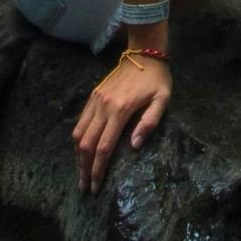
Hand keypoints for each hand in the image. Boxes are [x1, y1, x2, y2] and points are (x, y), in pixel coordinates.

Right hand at [72, 50, 170, 193]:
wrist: (144, 54)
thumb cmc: (157, 80)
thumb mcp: (162, 100)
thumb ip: (149, 123)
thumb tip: (134, 146)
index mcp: (121, 110)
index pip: (104, 147)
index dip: (98, 169)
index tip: (96, 186)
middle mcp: (104, 106)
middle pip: (87, 144)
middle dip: (84, 168)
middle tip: (84, 187)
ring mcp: (96, 101)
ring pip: (79, 134)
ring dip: (78, 156)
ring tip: (81, 173)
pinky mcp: (93, 96)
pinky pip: (80, 122)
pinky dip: (78, 139)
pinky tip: (82, 151)